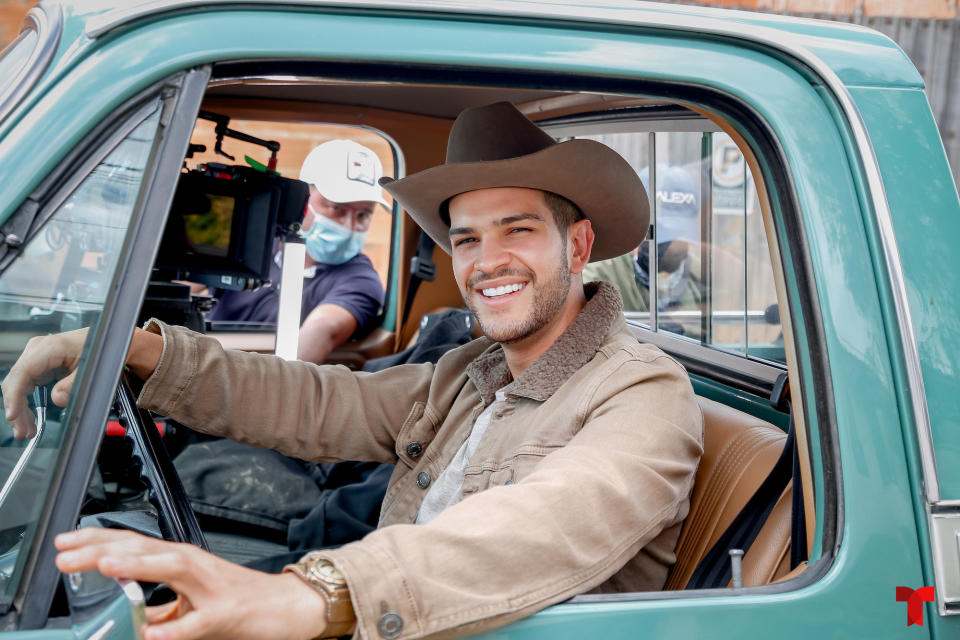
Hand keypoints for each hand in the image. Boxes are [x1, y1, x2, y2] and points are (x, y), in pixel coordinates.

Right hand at [2, 327, 163, 438]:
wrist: (110, 341)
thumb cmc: (103, 348)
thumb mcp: (92, 368)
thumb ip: (73, 384)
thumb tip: (57, 399)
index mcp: (50, 347)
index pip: (22, 373)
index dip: (14, 396)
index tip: (13, 416)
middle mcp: (38, 350)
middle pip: (15, 382)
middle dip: (16, 409)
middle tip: (23, 432)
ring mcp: (37, 357)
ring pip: (17, 386)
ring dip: (20, 410)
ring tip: (27, 430)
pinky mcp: (40, 365)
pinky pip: (25, 386)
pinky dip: (25, 403)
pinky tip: (30, 419)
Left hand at [55, 528, 328, 639]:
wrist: (287, 607)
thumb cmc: (241, 601)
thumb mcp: (191, 604)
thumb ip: (159, 609)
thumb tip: (125, 618)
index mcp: (183, 563)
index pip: (134, 545)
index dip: (97, 541)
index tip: (65, 543)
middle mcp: (195, 566)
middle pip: (146, 550)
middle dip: (103, 550)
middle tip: (65, 554)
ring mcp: (210, 588)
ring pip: (172, 569)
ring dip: (138, 565)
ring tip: (105, 565)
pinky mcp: (225, 615)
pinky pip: (194, 625)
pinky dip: (172, 629)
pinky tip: (150, 633)